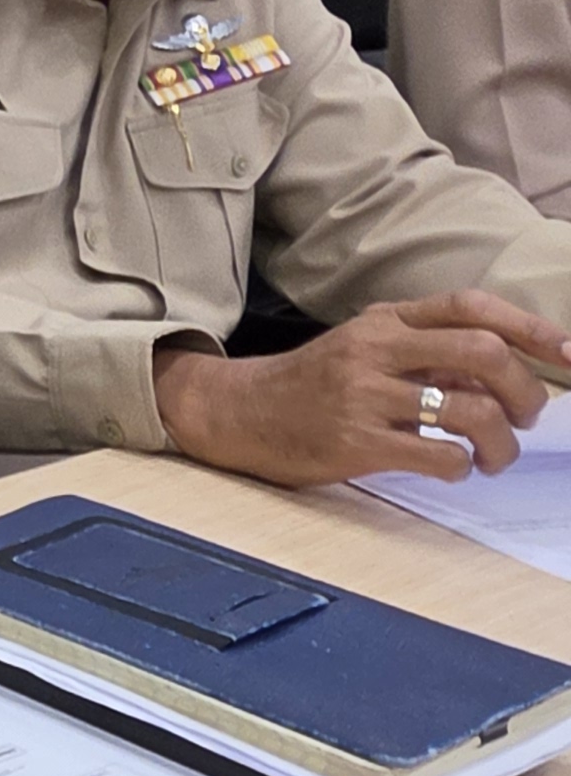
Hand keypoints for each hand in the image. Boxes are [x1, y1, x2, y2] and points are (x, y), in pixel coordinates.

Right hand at [154, 291, 568, 485]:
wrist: (238, 413)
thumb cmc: (314, 384)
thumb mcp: (365, 348)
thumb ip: (427, 351)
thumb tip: (503, 371)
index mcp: (384, 321)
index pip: (471, 307)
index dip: (531, 328)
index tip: (569, 355)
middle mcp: (376, 350)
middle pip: (485, 354)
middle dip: (527, 391)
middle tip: (525, 417)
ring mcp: (364, 396)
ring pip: (471, 412)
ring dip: (501, 442)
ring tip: (491, 456)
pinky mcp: (355, 442)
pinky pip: (440, 456)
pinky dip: (462, 467)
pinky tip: (451, 468)